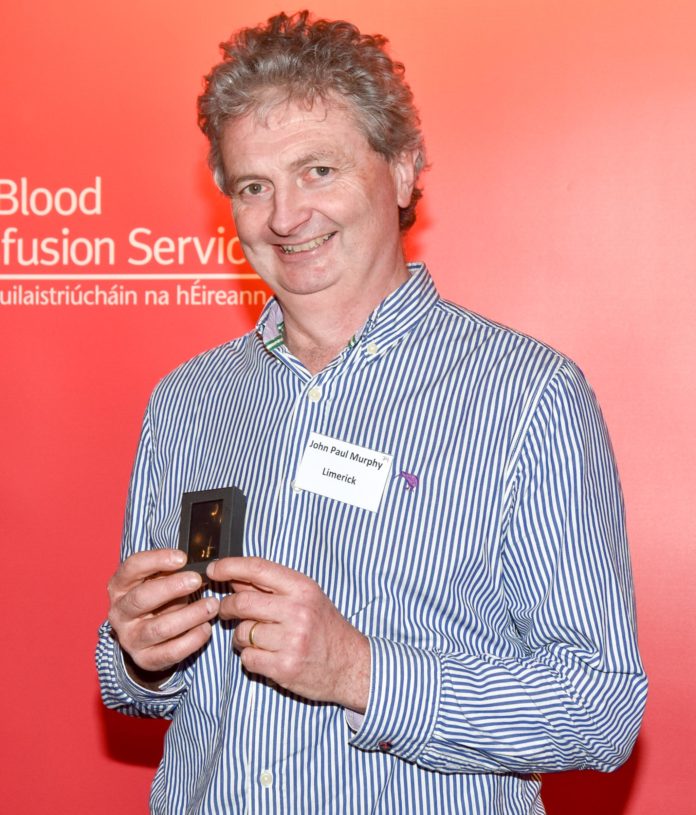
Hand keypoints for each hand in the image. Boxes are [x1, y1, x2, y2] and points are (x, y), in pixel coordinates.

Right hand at [107, 549, 219, 675]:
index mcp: (119, 586)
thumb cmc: (158, 599)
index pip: (132, 567)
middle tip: (197, 580)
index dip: (157, 560)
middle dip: (172, 587)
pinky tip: (206, 628)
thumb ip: (171, 572)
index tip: (182, 558)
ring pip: (159, 628)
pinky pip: (170, 652)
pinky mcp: (145, 659)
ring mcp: (130, 638)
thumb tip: (198, 565)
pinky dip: (192, 639)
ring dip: (190, 615)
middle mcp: (120, 613)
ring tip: (211, 605)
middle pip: (142, 598)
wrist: (147, 636)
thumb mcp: (158, 581)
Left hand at [207, 557, 369, 711]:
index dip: (230, 566)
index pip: (258, 568)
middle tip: (225, 610)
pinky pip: (247, 658)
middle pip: (242, 602)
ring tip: (258, 639)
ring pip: (242, 632)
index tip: (213, 570)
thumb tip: (233, 577)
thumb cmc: (325, 628)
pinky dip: (250, 657)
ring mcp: (291, 640)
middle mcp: (298, 611)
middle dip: (226, 606)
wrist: (350, 664)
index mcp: (303, 588)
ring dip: (241, 636)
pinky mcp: (284, 667)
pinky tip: (266, 655)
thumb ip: (272, 587)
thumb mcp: (306, 598)